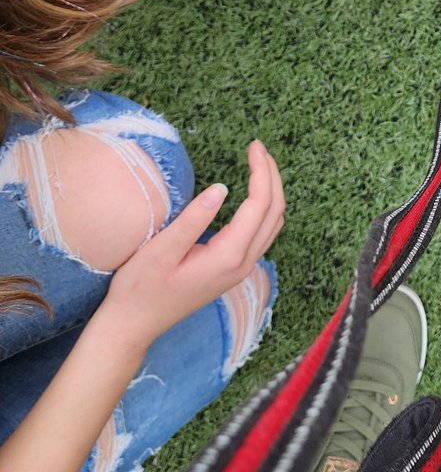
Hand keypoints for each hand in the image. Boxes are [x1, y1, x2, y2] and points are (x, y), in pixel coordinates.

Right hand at [96, 140, 284, 352]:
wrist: (132, 326)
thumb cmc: (139, 289)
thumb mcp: (160, 251)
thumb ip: (194, 220)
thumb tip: (222, 188)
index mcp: (229, 256)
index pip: (260, 205)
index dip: (261, 171)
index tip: (254, 145)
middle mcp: (243, 264)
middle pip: (274, 211)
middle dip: (271, 175)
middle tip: (258, 147)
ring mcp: (241, 269)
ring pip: (272, 223)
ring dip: (272, 190)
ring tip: (259, 163)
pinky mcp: (234, 270)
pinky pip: (263, 233)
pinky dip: (265, 207)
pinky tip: (252, 193)